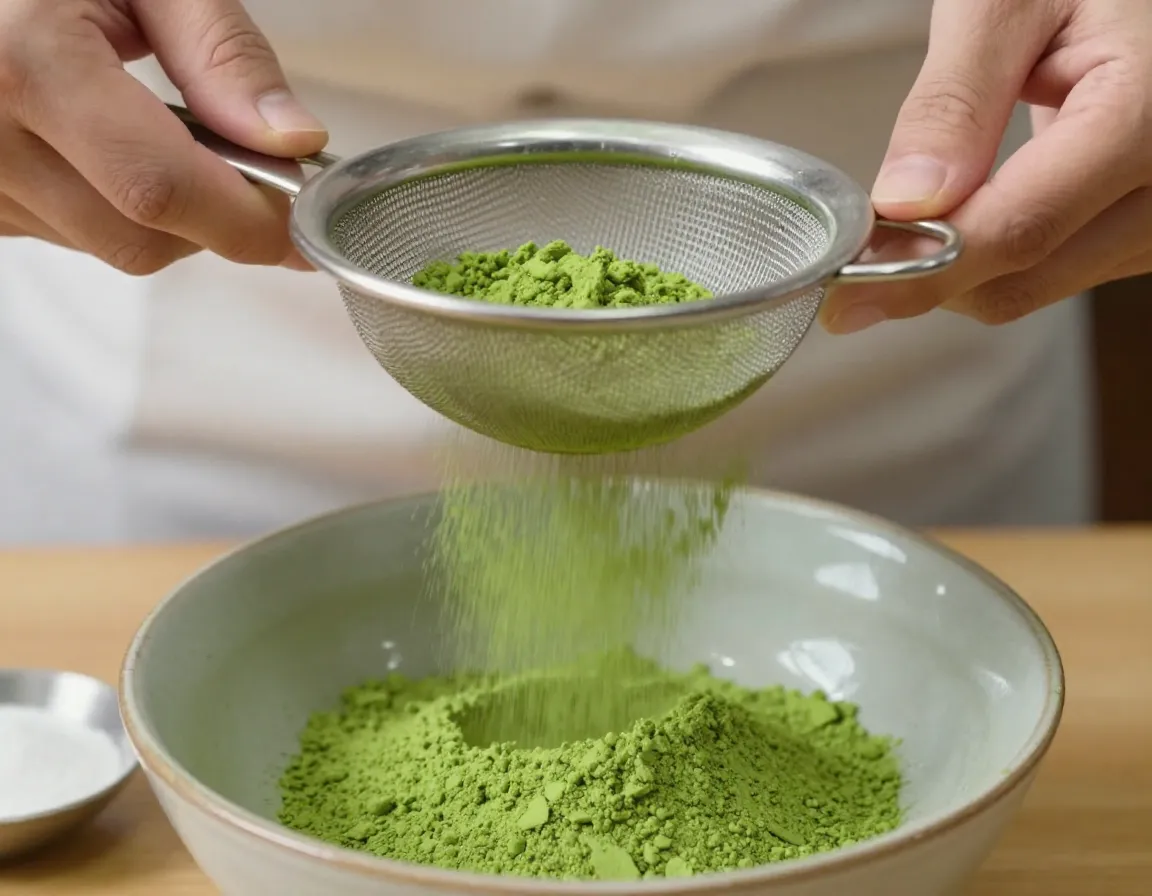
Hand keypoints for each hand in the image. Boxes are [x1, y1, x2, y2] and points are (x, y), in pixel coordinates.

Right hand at [0, 0, 326, 273]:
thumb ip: (222, 54)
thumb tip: (291, 141)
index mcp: (28, 66)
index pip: (160, 189)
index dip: (248, 220)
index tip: (305, 223)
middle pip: (144, 237)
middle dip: (217, 216)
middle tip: (246, 162)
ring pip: (114, 246)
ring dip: (170, 213)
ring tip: (155, 129)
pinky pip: (77, 238)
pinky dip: (120, 208)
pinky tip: (110, 146)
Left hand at [822, 0, 1151, 333]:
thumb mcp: (1009, 1)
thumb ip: (956, 101)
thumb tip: (905, 201)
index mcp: (1149, 116)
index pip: (1019, 228)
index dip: (919, 266)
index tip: (846, 289)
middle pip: (1021, 278)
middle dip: (928, 271)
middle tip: (861, 244)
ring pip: (1034, 286)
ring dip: (961, 266)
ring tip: (921, 208)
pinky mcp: (1147, 230)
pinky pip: (1056, 271)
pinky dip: (998, 254)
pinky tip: (974, 204)